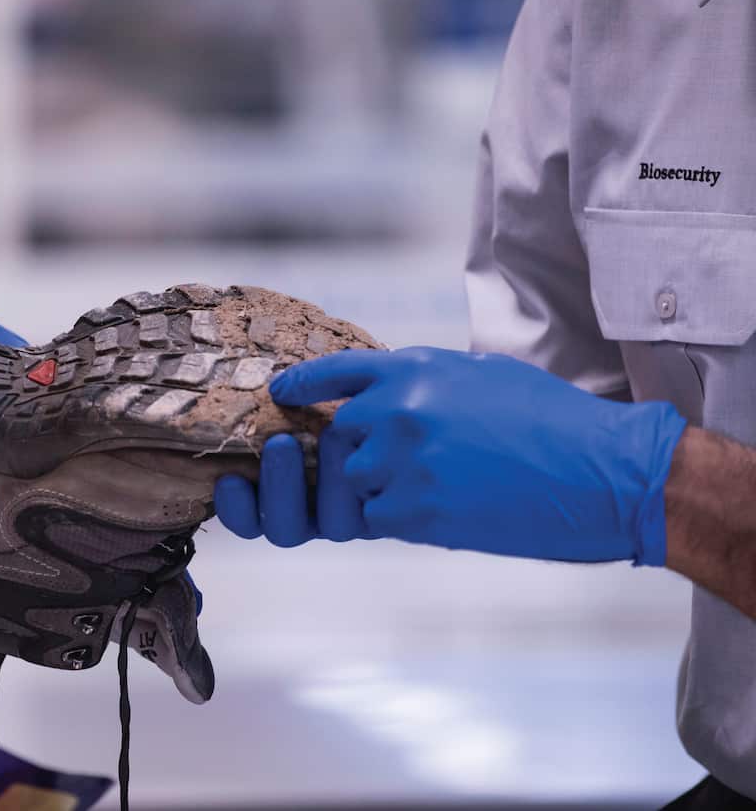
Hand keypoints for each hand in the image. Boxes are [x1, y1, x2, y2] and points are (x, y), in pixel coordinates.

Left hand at [214, 347, 686, 565]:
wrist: (606, 473)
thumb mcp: (486, 376)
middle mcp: (397, 410)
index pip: (335, 373)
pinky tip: (446, 510)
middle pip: (339, 436)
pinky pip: (375, 520)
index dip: (304, 384)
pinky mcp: (414, 512)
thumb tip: (394, 392)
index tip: (283, 394)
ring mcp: (401, 462)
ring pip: (351, 483)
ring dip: (378, 489)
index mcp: (416, 368)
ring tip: (437, 486)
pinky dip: (399, 520)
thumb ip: (430, 381)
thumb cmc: (558, 422)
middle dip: (359, 452)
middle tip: (408, 464)